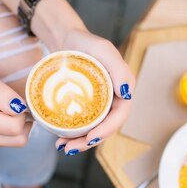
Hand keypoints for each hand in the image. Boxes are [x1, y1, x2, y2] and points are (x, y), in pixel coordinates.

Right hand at [0, 55, 31, 147]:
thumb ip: (3, 94)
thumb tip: (22, 109)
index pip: (15, 128)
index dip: (21, 111)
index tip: (12, 97)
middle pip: (17, 139)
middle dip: (20, 120)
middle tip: (8, 102)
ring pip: (14, 141)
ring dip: (14, 123)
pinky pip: (6, 140)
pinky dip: (7, 127)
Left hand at [53, 29, 134, 153]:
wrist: (66, 39)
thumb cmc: (86, 42)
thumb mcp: (104, 51)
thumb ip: (119, 69)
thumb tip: (127, 95)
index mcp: (122, 91)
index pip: (119, 117)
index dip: (106, 131)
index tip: (90, 138)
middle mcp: (112, 100)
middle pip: (105, 128)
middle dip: (89, 142)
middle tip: (70, 148)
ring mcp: (98, 105)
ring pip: (92, 130)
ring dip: (79, 143)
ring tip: (62, 147)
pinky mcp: (84, 106)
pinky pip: (81, 124)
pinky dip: (72, 134)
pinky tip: (60, 140)